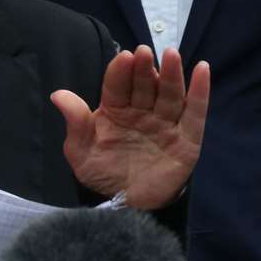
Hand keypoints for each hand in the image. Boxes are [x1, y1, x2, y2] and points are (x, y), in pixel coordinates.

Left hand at [52, 45, 209, 209]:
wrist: (127, 207)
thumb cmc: (104, 174)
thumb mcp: (82, 153)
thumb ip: (75, 124)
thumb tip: (57, 95)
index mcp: (116, 111)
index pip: (118, 86)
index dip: (121, 72)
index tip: (124, 57)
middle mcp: (143, 112)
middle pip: (145, 86)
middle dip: (144, 69)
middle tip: (144, 52)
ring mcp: (166, 124)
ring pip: (170, 95)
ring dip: (172, 74)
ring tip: (171, 55)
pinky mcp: (187, 139)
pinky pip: (195, 114)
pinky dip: (201, 92)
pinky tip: (203, 69)